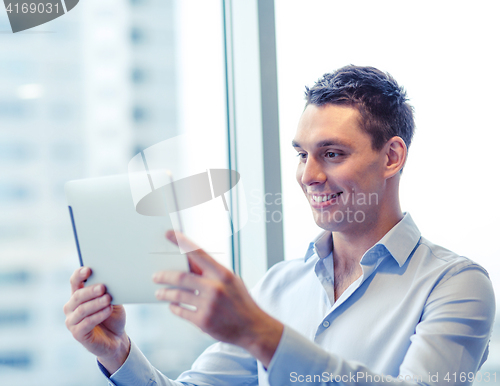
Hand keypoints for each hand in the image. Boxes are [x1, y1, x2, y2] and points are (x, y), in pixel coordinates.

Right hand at [63, 267, 129, 373]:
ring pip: (82, 310)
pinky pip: (86, 323)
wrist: (116, 338)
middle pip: (78, 295)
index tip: (88, 269)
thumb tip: (110, 279)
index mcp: (78, 295)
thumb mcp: (112, 300)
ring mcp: (72, 321)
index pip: (74, 282)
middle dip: (90, 290)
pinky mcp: (77, 334)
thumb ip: (108, 291)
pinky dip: (98, 315)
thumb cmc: (112, 316)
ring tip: (108, 299)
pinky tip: (108, 310)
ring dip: (96, 303)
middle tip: (103, 287)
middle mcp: (71, 307)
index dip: (79, 275)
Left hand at [153, 231, 283, 367]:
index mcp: (223, 274)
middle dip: (164, 276)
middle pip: (181, 277)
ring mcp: (208, 305)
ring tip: (159, 293)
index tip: (168, 234)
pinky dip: (174, 308)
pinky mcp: (203, 322)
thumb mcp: (231, 282)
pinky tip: (172, 305)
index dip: (181, 242)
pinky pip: (181, 311)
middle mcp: (215, 288)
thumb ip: (212, 273)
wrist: (253, 328)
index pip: (198, 253)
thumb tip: (190, 263)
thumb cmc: (240, 301)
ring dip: (165, 293)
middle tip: (155, 276)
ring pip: (178, 295)